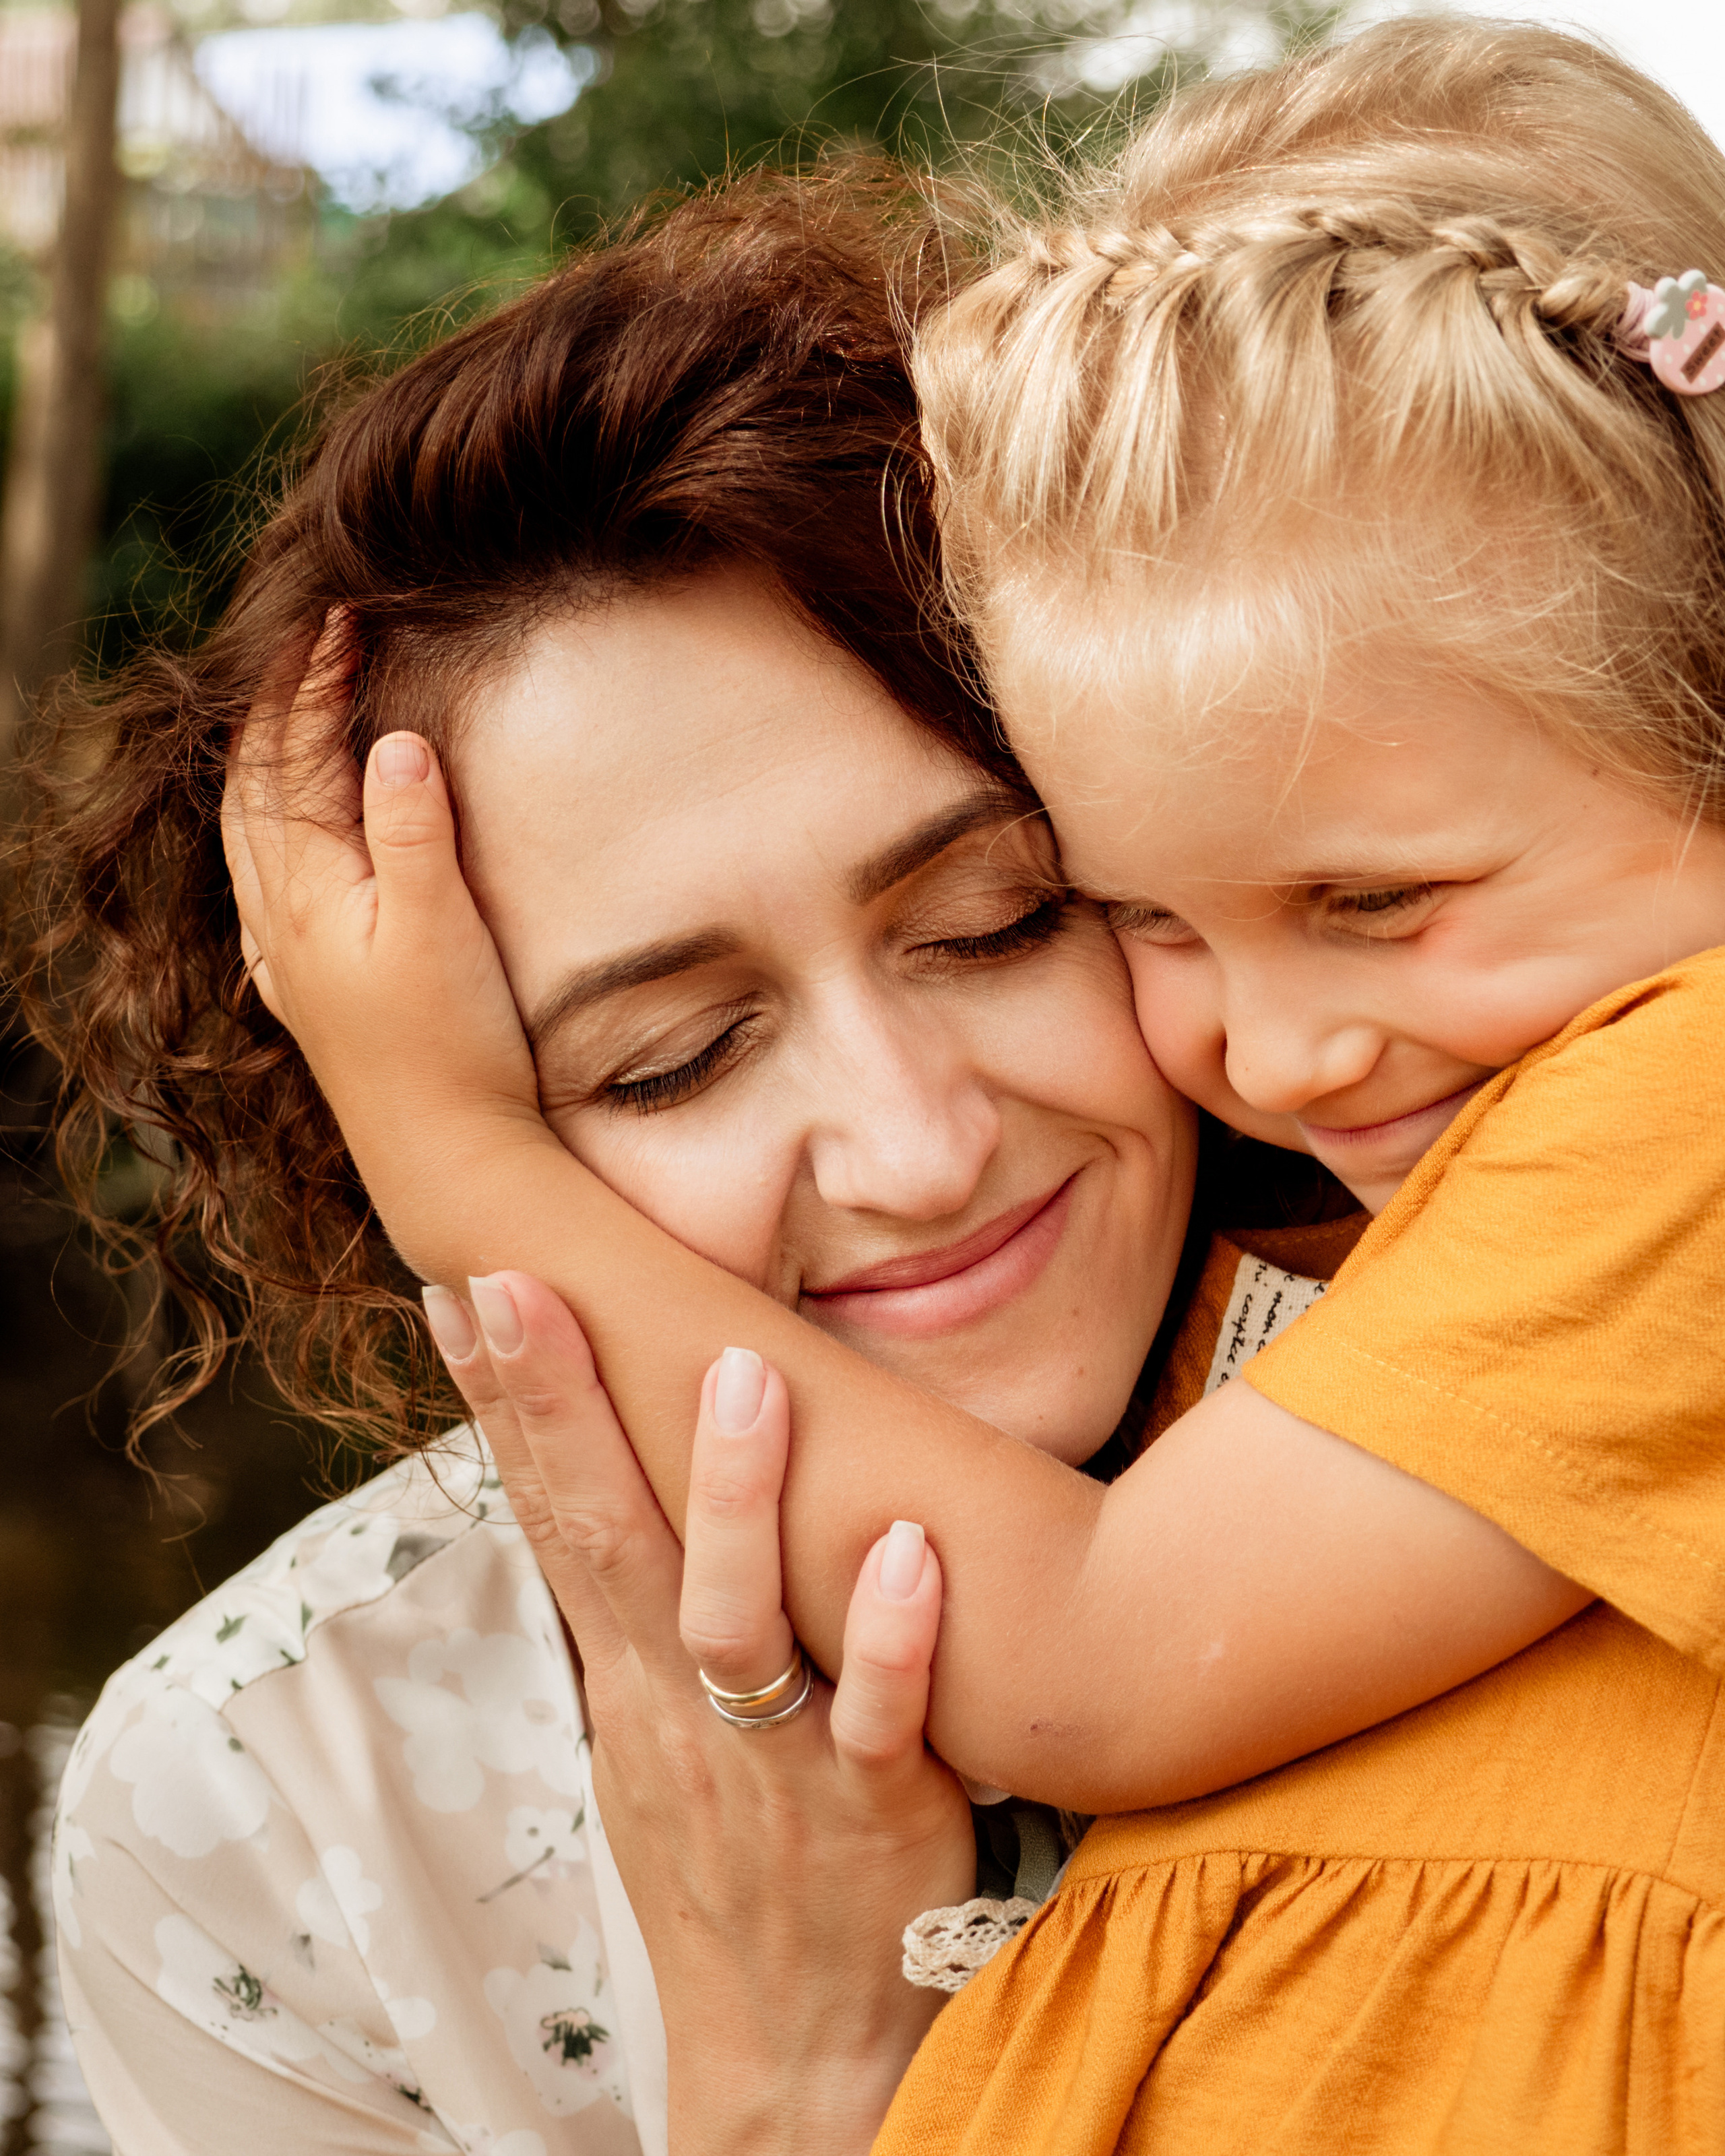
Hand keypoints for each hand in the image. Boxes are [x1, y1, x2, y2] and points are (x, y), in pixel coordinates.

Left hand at [220, 617, 550, 1277]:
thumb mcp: (443, 926)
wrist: (445, 1157)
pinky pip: (259, 899)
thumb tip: (391, 740)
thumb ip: (412, 829)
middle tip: (310, 643)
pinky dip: (261, 849)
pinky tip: (273, 862)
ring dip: (262, 768)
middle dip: (278, 706)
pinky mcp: (307, 998)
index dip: (318, 679)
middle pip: (259, 785)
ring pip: (248, 839)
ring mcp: (288, 961)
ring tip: (283, 722)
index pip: (301, 754)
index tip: (345, 617)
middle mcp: (282, 918)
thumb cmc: (453, 1044)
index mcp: (311, 887)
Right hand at [422, 1271, 975, 2155]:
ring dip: (736, 1500)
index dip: (507, 1406)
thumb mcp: (652, 1735)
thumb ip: (641, 1614)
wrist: (794, 2048)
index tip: (471, 1290)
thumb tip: (618, 1486)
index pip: (552, 1518)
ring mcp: (772, 1761)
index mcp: (629, 1676)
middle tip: (527, 1288)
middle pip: (604, 1543)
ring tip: (748, 1377)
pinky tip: (911, 1551)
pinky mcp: (875, 1814)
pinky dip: (891, 1641)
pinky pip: (881, 1721)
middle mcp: (680, 1707)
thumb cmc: (731, 1862)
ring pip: (733, 1622)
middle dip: (558, 1412)